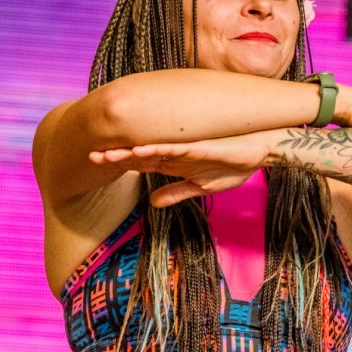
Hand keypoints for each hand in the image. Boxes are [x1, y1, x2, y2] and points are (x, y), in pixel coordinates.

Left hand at [91, 132, 270, 206]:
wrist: (261, 151)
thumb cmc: (234, 164)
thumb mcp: (201, 186)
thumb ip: (176, 193)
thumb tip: (152, 203)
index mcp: (173, 162)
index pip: (140, 163)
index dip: (120, 165)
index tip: (97, 164)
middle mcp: (174, 153)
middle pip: (138, 155)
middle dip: (115, 157)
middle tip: (90, 157)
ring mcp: (184, 148)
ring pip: (149, 150)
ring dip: (126, 153)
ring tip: (104, 156)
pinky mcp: (197, 148)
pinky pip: (172, 149)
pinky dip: (154, 150)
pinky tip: (137, 152)